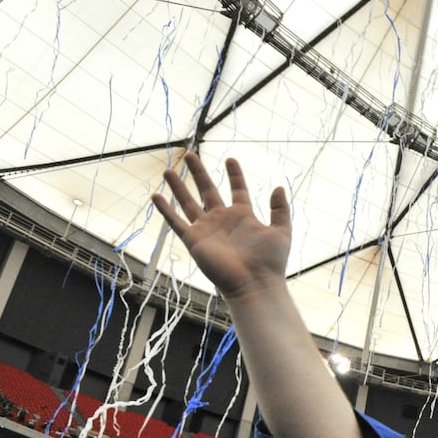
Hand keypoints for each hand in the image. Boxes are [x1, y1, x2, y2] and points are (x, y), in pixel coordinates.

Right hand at [152, 154, 291, 303]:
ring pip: (188, 202)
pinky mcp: (194, 240)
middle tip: (190, 154)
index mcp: (243, 216)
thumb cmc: (270, 261)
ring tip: (169, 171)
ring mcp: (207, 229)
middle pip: (208, 190)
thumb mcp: (281, 231)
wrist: (254, 283)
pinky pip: (176, 222)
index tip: (230, 159)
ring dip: (178, 187)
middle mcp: (223, 220)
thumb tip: (278, 186)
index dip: (234, 175)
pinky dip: (165, 210)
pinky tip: (155, 196)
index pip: (237, 189)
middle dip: (199, 173)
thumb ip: (280, 209)